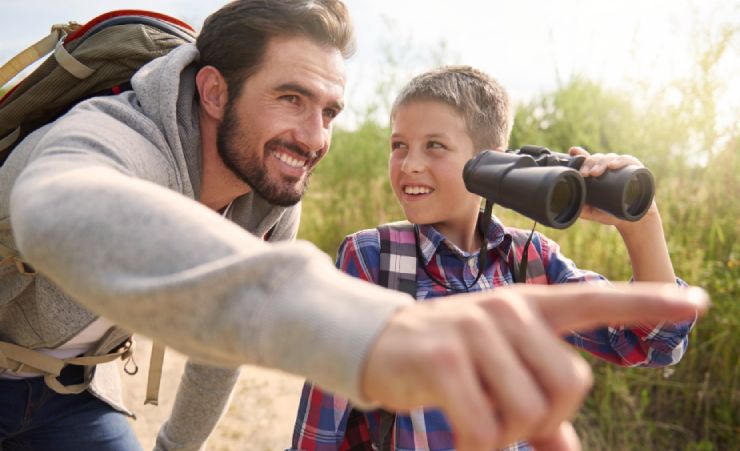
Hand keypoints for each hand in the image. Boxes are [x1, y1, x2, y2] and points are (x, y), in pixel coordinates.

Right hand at [361, 282, 707, 449]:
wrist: (377, 343)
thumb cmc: (448, 359)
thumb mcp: (497, 372)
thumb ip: (539, 407)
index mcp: (528, 306)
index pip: (595, 300)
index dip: (648, 303)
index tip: (697, 302)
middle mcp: (508, 309)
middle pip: (570, 385)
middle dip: (542, 421)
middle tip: (503, 416)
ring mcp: (476, 328)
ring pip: (528, 413)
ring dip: (502, 435)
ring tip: (472, 418)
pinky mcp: (446, 357)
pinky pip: (485, 426)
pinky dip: (476, 444)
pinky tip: (458, 432)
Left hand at [568, 146, 657, 229]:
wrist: (636, 218)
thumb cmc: (614, 213)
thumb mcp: (597, 213)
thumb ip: (585, 211)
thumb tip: (572, 207)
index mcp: (598, 174)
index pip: (588, 160)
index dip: (580, 153)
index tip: (573, 151)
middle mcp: (608, 167)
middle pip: (597, 158)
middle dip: (589, 163)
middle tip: (585, 173)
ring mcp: (622, 167)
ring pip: (610, 157)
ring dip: (601, 163)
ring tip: (595, 173)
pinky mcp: (636, 168)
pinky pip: (628, 160)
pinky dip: (620, 161)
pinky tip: (612, 165)